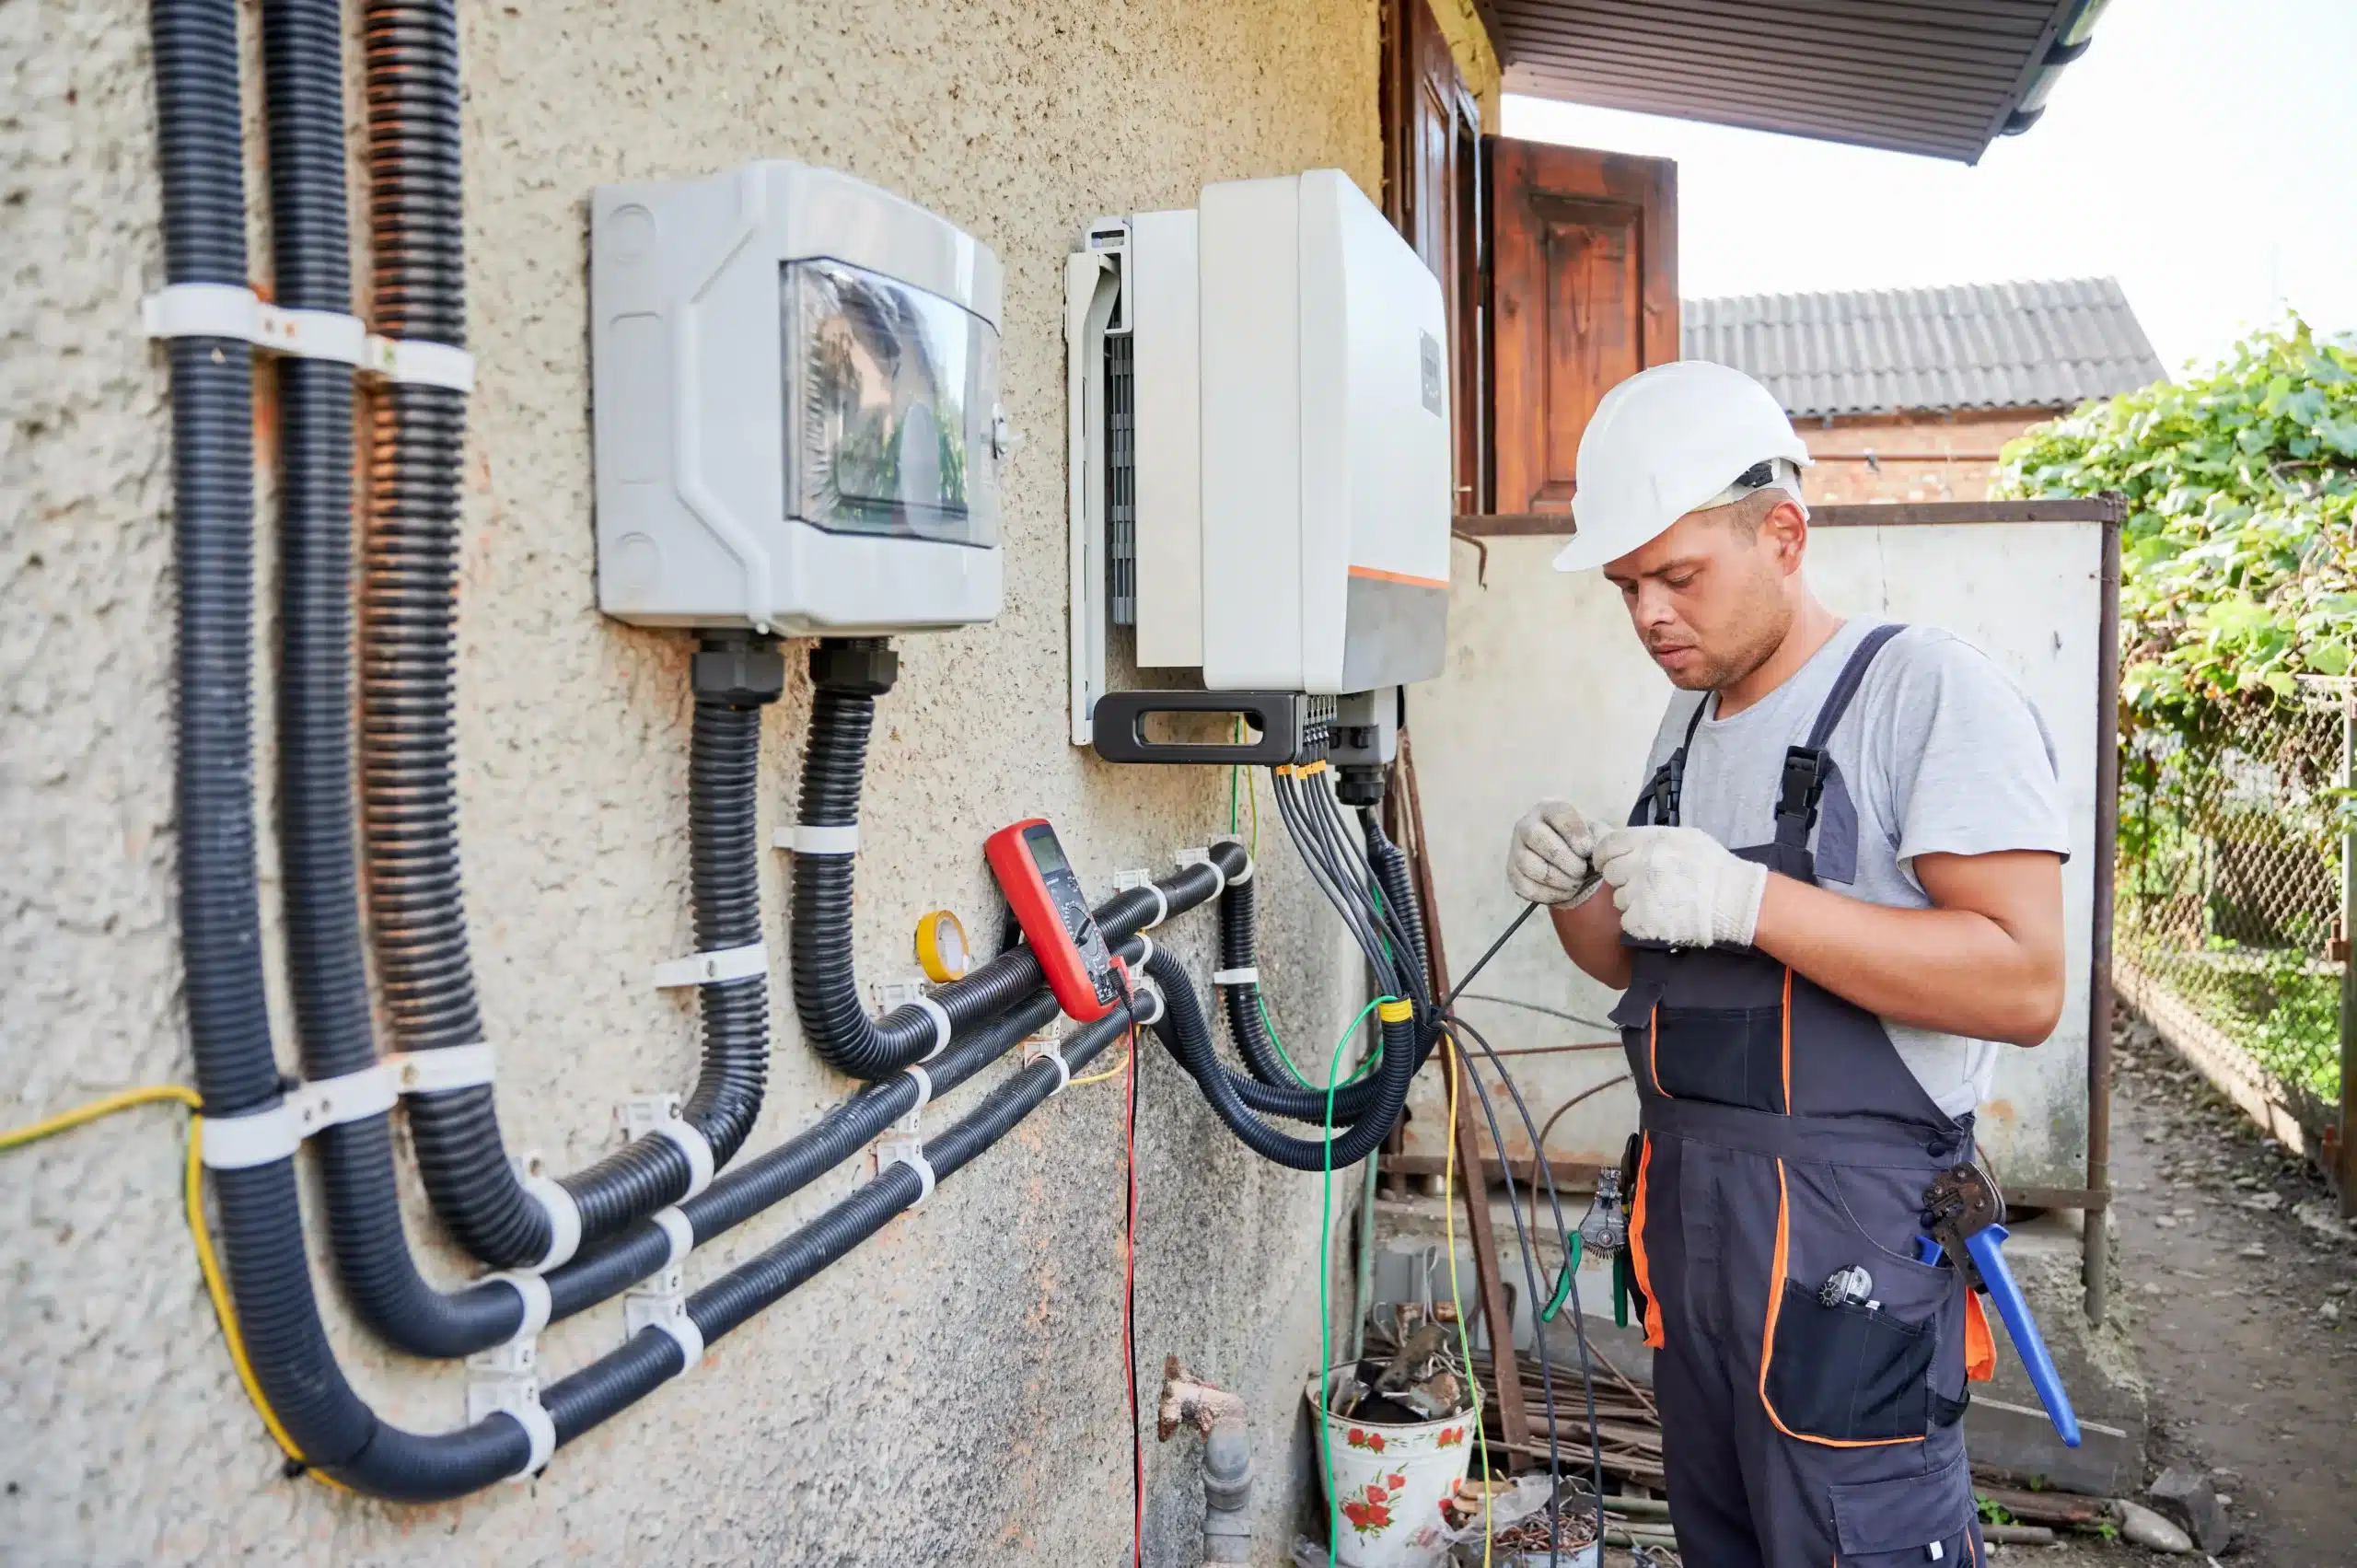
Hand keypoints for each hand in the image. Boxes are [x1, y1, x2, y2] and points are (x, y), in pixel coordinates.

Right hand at [1507, 799, 1608, 905]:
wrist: (1571, 863)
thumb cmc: (1584, 844)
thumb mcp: (1598, 835)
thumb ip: (1604, 839)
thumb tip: (1599, 852)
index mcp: (1549, 808)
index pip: (1559, 813)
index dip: (1575, 834)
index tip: (1587, 851)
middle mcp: (1526, 824)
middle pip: (1537, 837)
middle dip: (1565, 860)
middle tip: (1581, 872)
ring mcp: (1515, 848)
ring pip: (1529, 864)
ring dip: (1558, 879)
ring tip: (1574, 884)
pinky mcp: (1512, 872)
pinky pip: (1525, 886)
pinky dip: (1548, 894)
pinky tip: (1563, 892)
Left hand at [1592, 826, 1769, 948]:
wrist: (1734, 901)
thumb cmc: (1714, 868)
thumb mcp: (1685, 838)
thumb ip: (1653, 839)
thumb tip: (1630, 845)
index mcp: (1648, 841)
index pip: (1608, 845)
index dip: (1605, 855)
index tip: (1609, 863)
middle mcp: (1639, 864)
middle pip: (1611, 873)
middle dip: (1622, 879)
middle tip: (1641, 885)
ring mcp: (1638, 893)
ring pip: (1618, 898)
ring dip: (1632, 902)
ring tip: (1657, 903)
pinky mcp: (1641, 920)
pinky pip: (1627, 921)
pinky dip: (1639, 922)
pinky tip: (1658, 918)